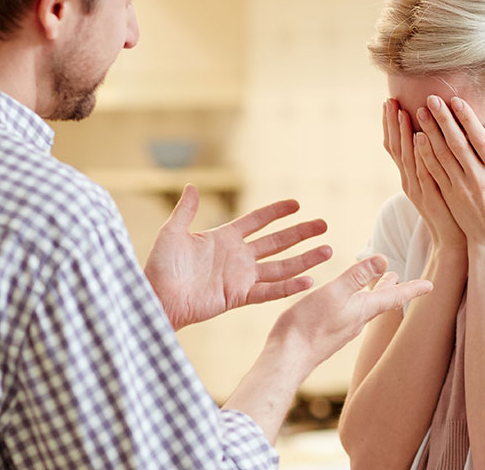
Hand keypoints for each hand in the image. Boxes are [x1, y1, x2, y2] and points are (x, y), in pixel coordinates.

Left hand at [145, 184, 331, 329]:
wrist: (158, 298)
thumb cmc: (161, 267)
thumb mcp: (172, 232)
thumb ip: (186, 211)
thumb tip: (191, 186)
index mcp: (224, 238)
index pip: (257, 221)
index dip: (276, 212)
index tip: (296, 203)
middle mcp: (237, 257)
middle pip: (277, 242)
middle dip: (300, 233)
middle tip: (323, 225)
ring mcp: (241, 277)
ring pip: (281, 266)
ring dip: (304, 259)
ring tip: (327, 250)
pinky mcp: (239, 296)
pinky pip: (270, 290)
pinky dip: (289, 286)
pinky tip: (310, 280)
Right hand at [269, 255, 433, 374]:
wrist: (287, 358)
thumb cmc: (308, 325)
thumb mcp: (334, 292)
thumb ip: (356, 276)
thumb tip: (383, 259)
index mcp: (362, 310)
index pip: (394, 296)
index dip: (413, 288)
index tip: (431, 285)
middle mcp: (356, 321)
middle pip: (380, 301)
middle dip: (391, 287)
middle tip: (400, 277)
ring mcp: (342, 329)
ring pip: (364, 308)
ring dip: (373, 294)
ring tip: (376, 284)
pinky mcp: (328, 335)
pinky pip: (349, 314)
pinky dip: (355, 302)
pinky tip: (344, 302)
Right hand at [383, 99, 464, 250]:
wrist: (452, 240)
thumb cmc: (450, 208)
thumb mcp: (435, 182)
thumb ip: (430, 161)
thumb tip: (429, 136)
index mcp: (410, 175)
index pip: (396, 145)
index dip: (391, 124)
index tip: (390, 102)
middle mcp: (409, 180)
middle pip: (395, 147)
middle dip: (391, 123)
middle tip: (389, 100)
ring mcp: (417, 189)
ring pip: (406, 156)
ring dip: (402, 133)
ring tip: (400, 111)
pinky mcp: (429, 196)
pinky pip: (422, 171)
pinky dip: (419, 155)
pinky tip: (419, 137)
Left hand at [413, 95, 484, 251]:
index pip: (480, 140)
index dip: (467, 119)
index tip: (457, 101)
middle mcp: (478, 179)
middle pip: (457, 144)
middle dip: (443, 120)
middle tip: (432, 98)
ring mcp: (460, 188)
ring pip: (442, 155)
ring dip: (430, 132)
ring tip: (420, 111)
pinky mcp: (448, 195)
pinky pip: (434, 171)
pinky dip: (424, 154)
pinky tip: (417, 138)